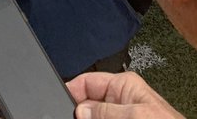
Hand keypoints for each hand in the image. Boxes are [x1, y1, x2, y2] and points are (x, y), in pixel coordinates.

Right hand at [66, 71, 184, 118]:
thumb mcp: (136, 115)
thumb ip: (106, 111)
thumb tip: (81, 109)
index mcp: (125, 86)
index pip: (88, 81)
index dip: (72, 91)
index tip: (60, 103)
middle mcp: (122, 101)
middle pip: (90, 104)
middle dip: (81, 112)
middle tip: (72, 118)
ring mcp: (123, 117)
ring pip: (96, 117)